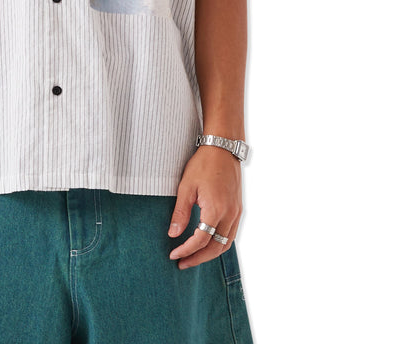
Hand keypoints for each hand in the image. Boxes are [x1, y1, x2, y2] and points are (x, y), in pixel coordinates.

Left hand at [167, 145, 241, 269]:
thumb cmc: (203, 164)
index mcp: (216, 210)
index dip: (186, 250)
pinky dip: (219, 244)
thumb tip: (173, 234)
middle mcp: (230, 215)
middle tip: (182, 263)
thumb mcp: (186, 186)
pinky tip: (208, 244)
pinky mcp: (238, 209)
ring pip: (226, 244)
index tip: (173, 254)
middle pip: (215, 248)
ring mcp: (237, 213)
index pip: (200, 240)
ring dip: (209, 254)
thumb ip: (180, 212)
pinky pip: (231, 235)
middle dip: (198, 258)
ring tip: (193, 258)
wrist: (223, 148)